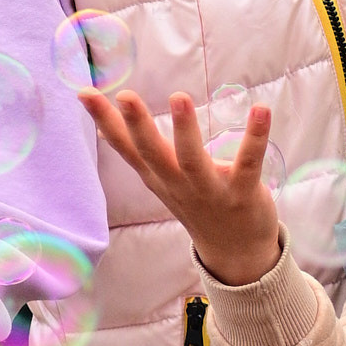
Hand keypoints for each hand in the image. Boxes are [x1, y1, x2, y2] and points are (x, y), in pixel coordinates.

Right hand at [84, 89, 281, 287]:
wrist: (235, 252)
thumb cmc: (197, 204)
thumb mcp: (162, 181)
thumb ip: (138, 155)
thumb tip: (104, 130)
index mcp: (158, 176)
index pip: (126, 147)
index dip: (105, 121)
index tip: (85, 93)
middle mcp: (178, 184)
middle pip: (152, 153)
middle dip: (138, 125)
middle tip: (125, 95)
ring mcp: (209, 191)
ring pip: (192, 161)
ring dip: (185, 130)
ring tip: (179, 97)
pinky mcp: (242, 194)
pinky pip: (248, 163)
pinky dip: (255, 137)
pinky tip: (261, 109)